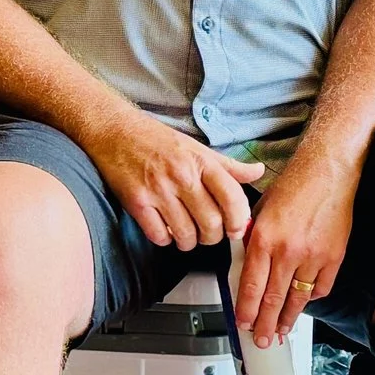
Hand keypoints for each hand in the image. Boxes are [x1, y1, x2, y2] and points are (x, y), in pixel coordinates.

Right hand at [84, 111, 265, 250]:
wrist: (116, 132)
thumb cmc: (159, 141)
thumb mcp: (199, 148)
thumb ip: (229, 166)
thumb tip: (258, 172)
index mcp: (201, 162)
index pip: (232, 198)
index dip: (239, 220)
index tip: (236, 229)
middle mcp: (182, 176)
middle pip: (211, 223)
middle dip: (213, 237)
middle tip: (209, 235)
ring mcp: (158, 190)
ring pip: (186, 234)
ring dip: (190, 242)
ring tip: (187, 236)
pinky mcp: (137, 202)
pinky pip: (158, 236)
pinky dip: (164, 240)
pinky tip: (164, 231)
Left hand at [235, 147, 359, 347]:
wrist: (327, 172)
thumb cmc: (293, 186)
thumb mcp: (259, 211)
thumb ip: (252, 240)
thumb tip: (246, 265)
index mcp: (264, 239)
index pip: (251, 285)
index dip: (246, 309)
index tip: (243, 323)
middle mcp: (287, 251)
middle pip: (273, 299)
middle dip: (265, 324)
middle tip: (261, 340)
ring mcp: (313, 256)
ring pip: (298, 298)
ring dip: (288, 319)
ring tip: (281, 332)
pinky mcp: (334, 256)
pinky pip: (320, 287)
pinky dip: (311, 297)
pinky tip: (303, 304)